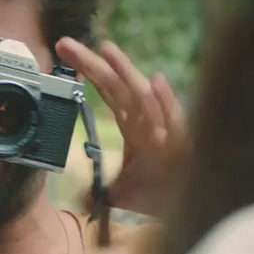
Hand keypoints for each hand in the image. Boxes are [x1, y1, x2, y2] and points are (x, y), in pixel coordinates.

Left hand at [56, 38, 188, 217]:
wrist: (192, 209)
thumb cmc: (162, 196)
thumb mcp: (123, 194)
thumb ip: (101, 192)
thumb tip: (80, 200)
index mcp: (133, 125)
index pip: (107, 90)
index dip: (86, 70)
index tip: (61, 51)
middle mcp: (147, 121)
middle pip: (116, 86)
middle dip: (92, 64)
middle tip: (64, 43)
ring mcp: (165, 130)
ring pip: (142, 97)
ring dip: (125, 71)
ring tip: (106, 49)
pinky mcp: (183, 144)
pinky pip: (175, 120)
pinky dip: (167, 100)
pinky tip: (157, 80)